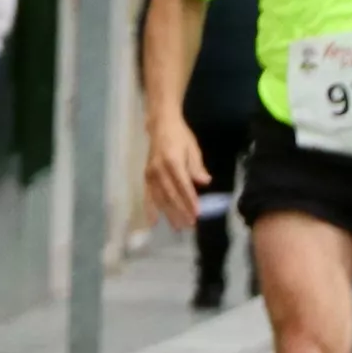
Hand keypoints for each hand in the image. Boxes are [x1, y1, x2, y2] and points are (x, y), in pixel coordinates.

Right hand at [143, 115, 207, 231]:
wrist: (160, 125)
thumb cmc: (180, 136)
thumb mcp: (193, 148)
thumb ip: (196, 167)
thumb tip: (205, 182)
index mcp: (172, 161)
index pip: (183, 185)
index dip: (190, 200)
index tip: (197, 214)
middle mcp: (159, 170)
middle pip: (171, 195)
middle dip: (180, 211)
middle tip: (189, 225)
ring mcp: (151, 174)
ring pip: (160, 198)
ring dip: (168, 213)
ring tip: (177, 227)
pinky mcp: (146, 177)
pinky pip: (148, 196)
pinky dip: (150, 209)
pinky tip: (153, 222)